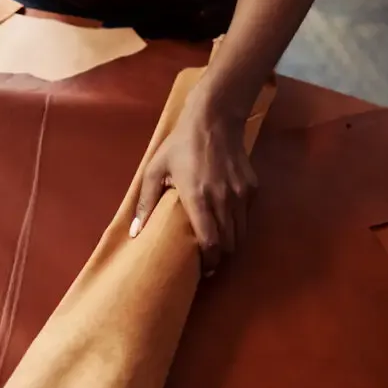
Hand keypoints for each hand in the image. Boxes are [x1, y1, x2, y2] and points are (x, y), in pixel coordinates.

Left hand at [130, 93, 255, 274]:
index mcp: (197, 198)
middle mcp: (223, 200)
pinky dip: (239, 223)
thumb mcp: (155, 169)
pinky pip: (247, 216)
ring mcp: (241, 194)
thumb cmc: (180, 145)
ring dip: (230, 242)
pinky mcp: (253, 188)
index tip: (203, 269)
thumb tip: (135, 232)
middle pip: (229, 244)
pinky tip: (226, 219)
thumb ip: (145, 202)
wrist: (214, 119)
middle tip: (208, 258)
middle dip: (220, 256)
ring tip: (218, 243)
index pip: (210, 243)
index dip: (208, 261)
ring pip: (241, 233)